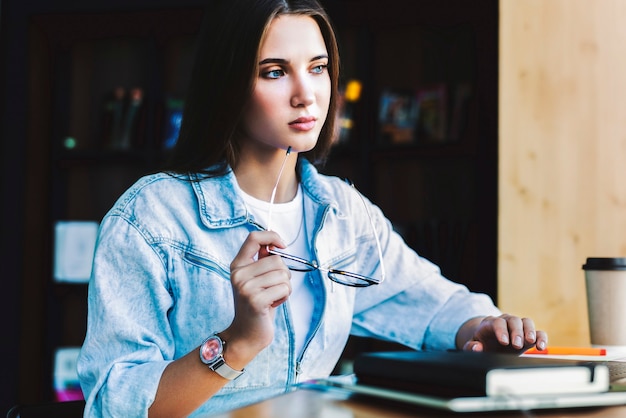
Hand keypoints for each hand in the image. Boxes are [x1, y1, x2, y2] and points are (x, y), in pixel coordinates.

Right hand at [223, 231, 291, 359]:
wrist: (246, 334)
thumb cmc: (257, 305)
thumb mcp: (256, 279)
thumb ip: (262, 260)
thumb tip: (275, 242)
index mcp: (238, 265)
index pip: (254, 237)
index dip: (272, 236)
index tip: (282, 246)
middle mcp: (238, 274)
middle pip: (277, 259)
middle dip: (283, 274)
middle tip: (273, 288)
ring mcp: (245, 287)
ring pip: (283, 275)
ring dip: (285, 287)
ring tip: (272, 297)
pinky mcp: (255, 300)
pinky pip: (284, 288)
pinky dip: (284, 297)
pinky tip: (273, 304)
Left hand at [457, 314, 547, 353]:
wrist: (490, 343)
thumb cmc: (482, 343)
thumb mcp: (473, 345)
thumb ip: (471, 346)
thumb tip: (476, 347)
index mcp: (491, 323)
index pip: (497, 322)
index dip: (501, 331)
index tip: (504, 342)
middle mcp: (506, 321)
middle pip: (513, 320)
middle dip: (516, 332)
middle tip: (516, 344)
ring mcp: (518, 327)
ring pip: (527, 322)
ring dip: (530, 332)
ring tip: (530, 343)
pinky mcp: (528, 335)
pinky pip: (538, 332)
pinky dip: (541, 338)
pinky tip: (541, 347)